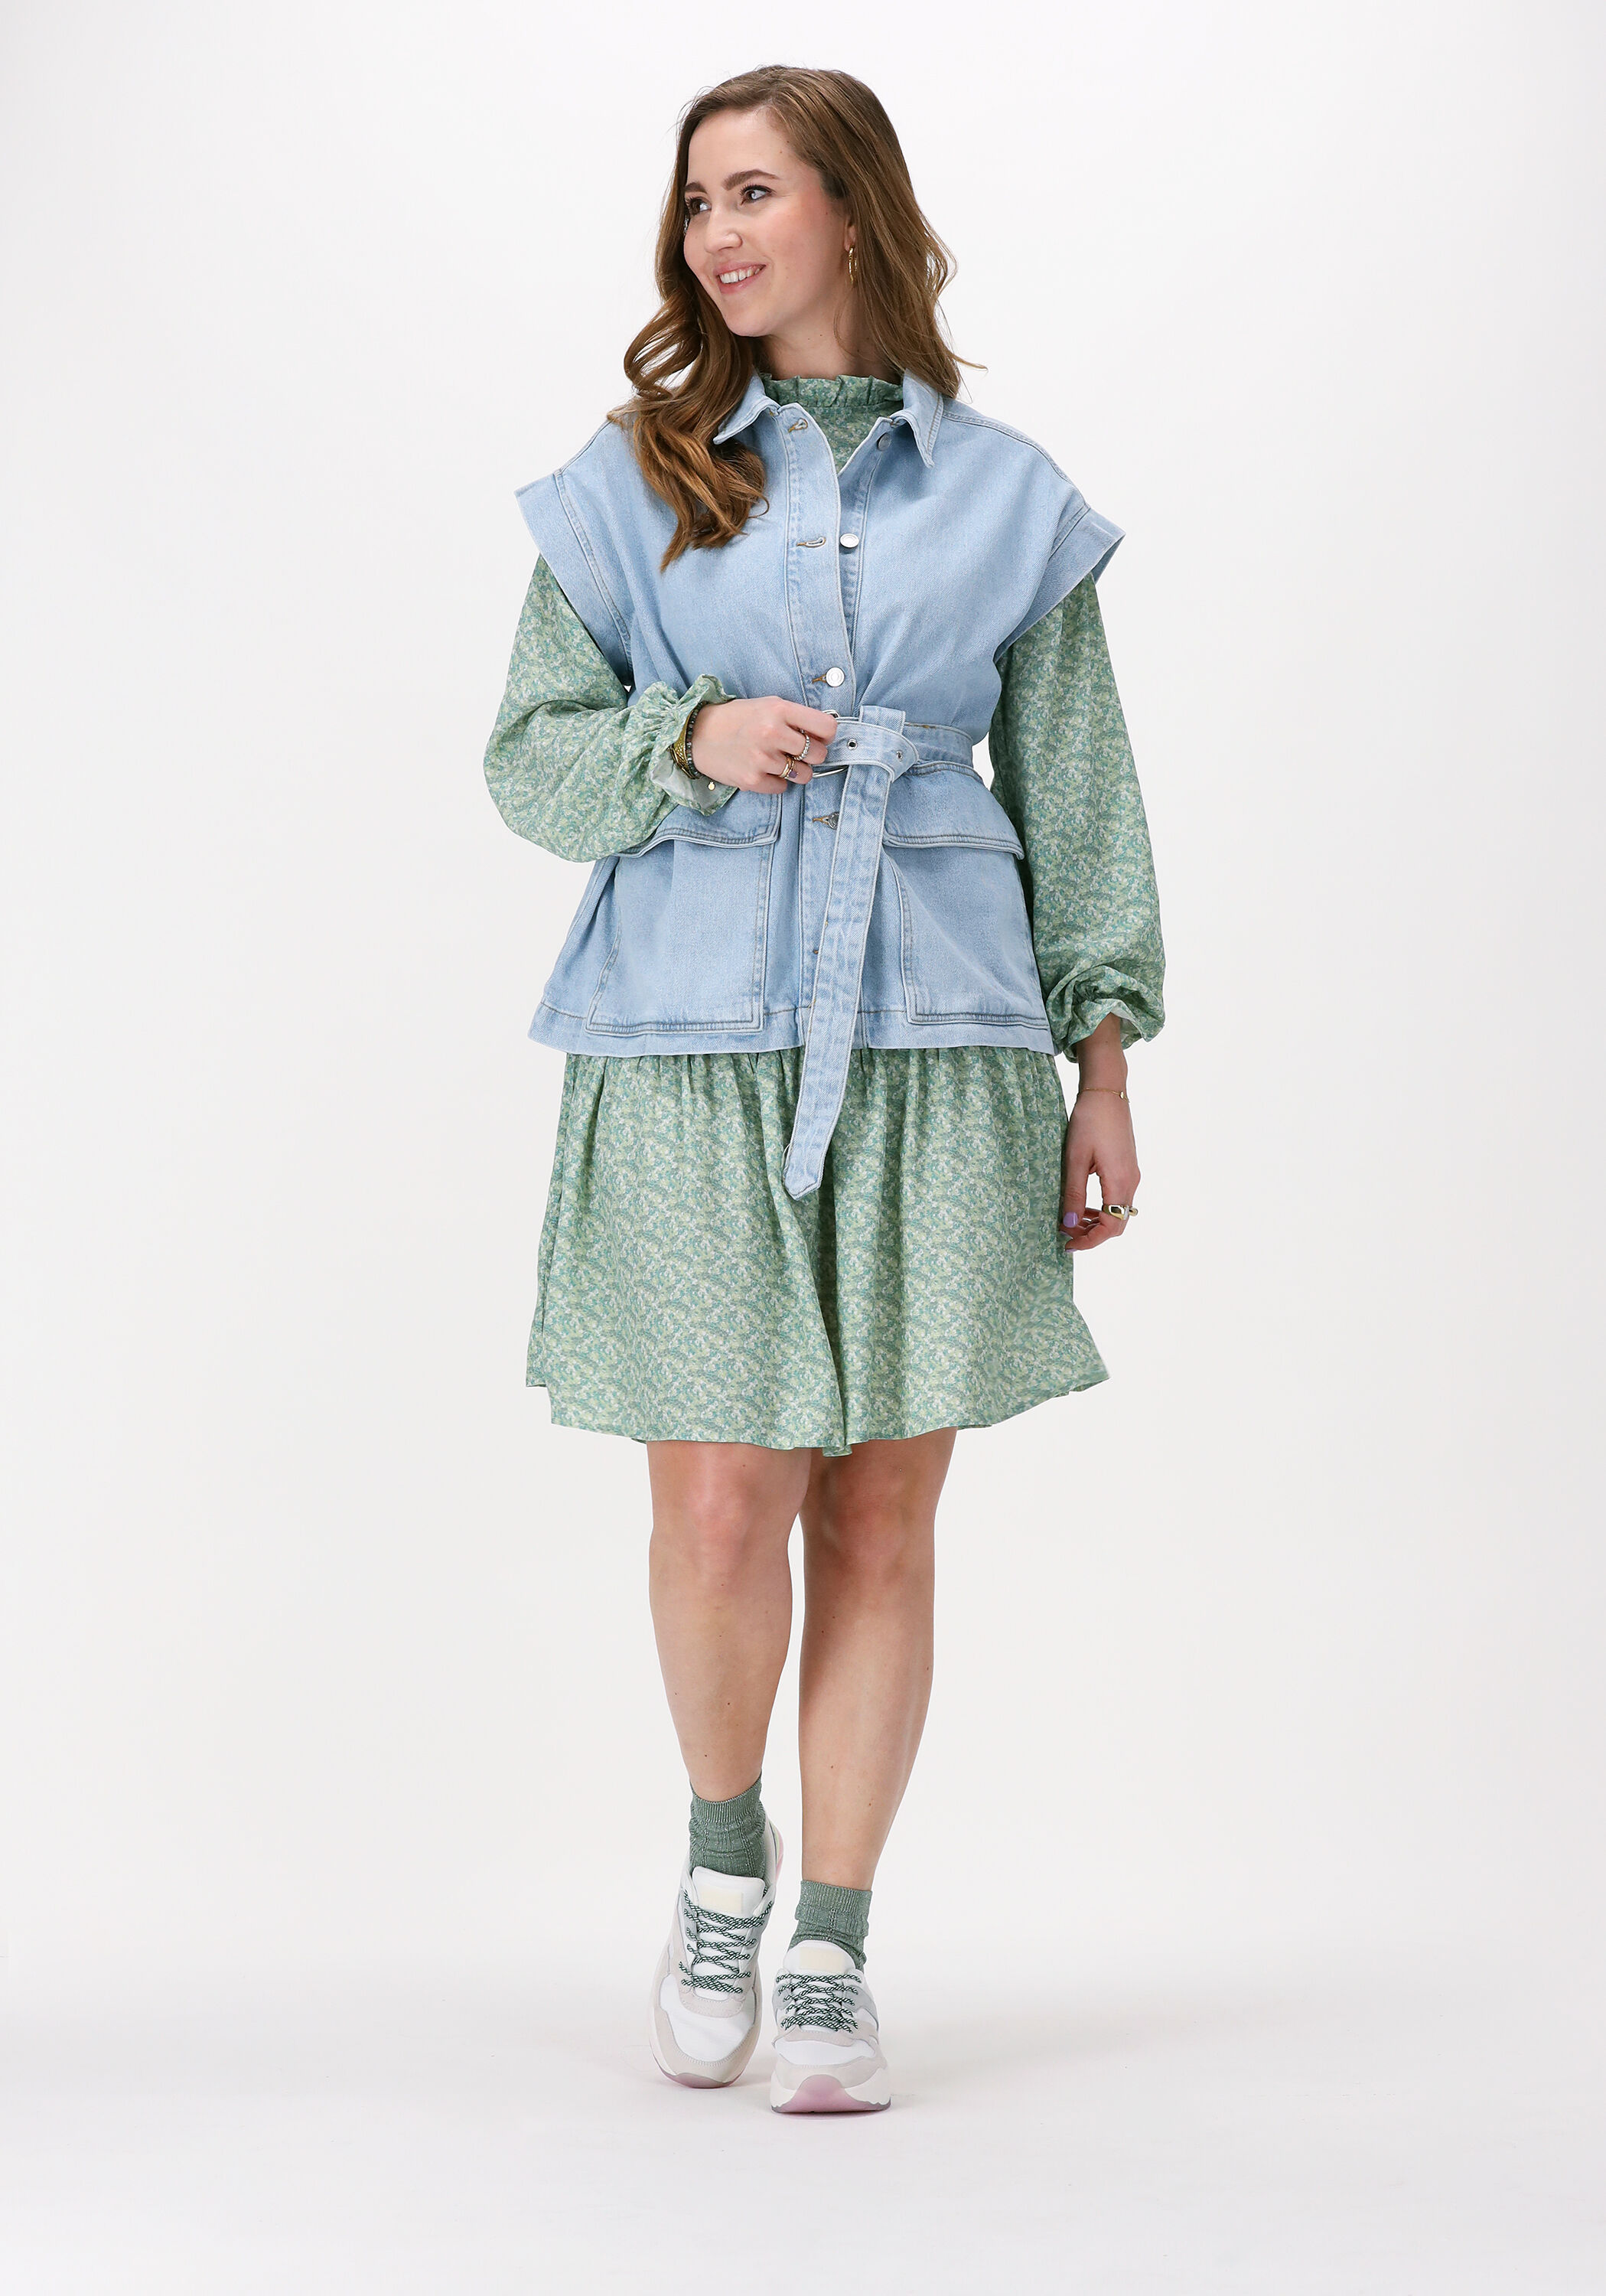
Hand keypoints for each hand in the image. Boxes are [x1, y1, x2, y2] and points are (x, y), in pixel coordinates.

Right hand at [687, 698, 839, 791]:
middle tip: (796, 751)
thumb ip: (794, 717)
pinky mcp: (753, 779)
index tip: (820, 737)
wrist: (697, 735)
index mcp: (779, 710)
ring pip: (804, 774)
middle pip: (819, 754)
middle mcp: (772, 733)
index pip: (826, 727)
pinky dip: (777, 781)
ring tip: (779, 761)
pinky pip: (783, 787)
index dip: (827, 735)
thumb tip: (824, 735)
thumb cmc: (736, 719)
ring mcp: (762, 758)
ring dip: (797, 770)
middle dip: (812, 755)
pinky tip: (763, 769)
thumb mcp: (767, 705)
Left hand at [1060, 1088, 1140, 1251]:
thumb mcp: (1075, 1159)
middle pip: (1118, 1223)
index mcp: (1120, 1181)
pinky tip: (1084, 1205)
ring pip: (1119, 1212)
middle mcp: (1131, 1181)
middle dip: (1093, 1235)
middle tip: (1066, 1235)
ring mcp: (1131, 1174)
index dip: (1090, 1241)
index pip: (1111, 1226)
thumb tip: (1069, 1225)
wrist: (1107, 1091)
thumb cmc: (1089, 1120)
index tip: (1068, 1245)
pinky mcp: (1127, 1167)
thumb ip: (1073, 1194)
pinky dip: (1102, 1208)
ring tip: (1071, 1221)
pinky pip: (1118, 1198)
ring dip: (1097, 1221)